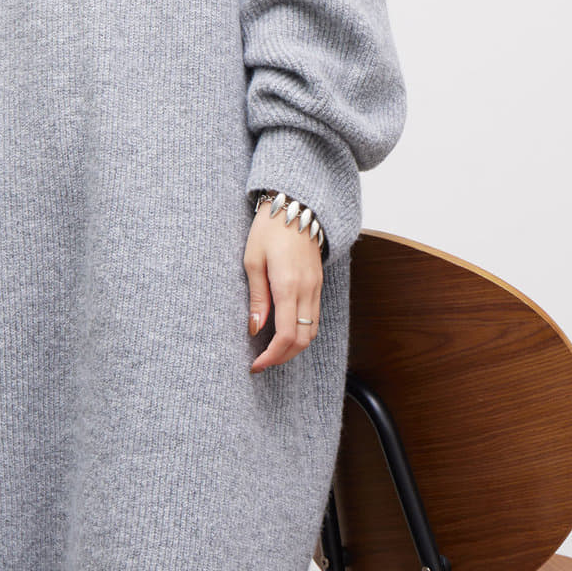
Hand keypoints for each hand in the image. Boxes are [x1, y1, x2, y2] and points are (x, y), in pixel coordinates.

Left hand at [245, 204, 322, 372]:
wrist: (295, 205)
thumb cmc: (269, 229)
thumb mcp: (252, 261)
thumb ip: (257, 298)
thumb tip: (256, 329)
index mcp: (288, 285)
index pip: (286, 335)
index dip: (272, 356)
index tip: (256, 365)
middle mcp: (307, 290)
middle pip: (303, 340)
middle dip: (283, 357)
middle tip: (262, 363)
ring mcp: (316, 287)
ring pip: (313, 332)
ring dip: (294, 348)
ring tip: (272, 352)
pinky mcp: (318, 283)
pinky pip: (315, 318)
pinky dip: (302, 333)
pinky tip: (285, 334)